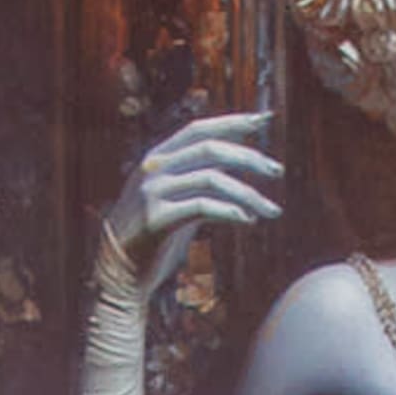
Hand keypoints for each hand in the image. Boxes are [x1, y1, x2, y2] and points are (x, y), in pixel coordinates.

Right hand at [102, 109, 285, 291]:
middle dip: (248, 156)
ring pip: (211, 179)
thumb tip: (237, 167)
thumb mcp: (178, 203)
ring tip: (272, 210)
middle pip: (210, 149)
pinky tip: (248, 220)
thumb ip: (200, 183)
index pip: (199, 129)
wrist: (118, 274)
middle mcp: (153, 168)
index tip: (263, 120)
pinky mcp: (156, 219)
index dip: (232, 122)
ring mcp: (153, 191)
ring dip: (247, 194)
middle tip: (277, 171)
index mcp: (157, 157)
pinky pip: (202, 207)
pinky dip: (229, 211)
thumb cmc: (154, 240)